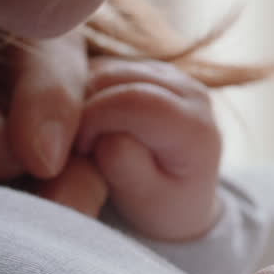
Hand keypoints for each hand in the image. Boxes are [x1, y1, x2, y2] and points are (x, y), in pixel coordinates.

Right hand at [70, 57, 223, 241]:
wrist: (180, 198)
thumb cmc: (161, 206)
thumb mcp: (144, 200)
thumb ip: (126, 167)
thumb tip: (105, 134)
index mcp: (195, 126)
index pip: (135, 101)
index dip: (94, 120)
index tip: (80, 152)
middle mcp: (186, 90)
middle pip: (112, 78)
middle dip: (80, 110)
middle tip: (78, 151)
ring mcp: (166, 74)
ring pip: (100, 68)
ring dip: (78, 101)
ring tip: (85, 143)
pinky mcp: (144, 68)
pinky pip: (97, 68)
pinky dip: (82, 94)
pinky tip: (88, 126)